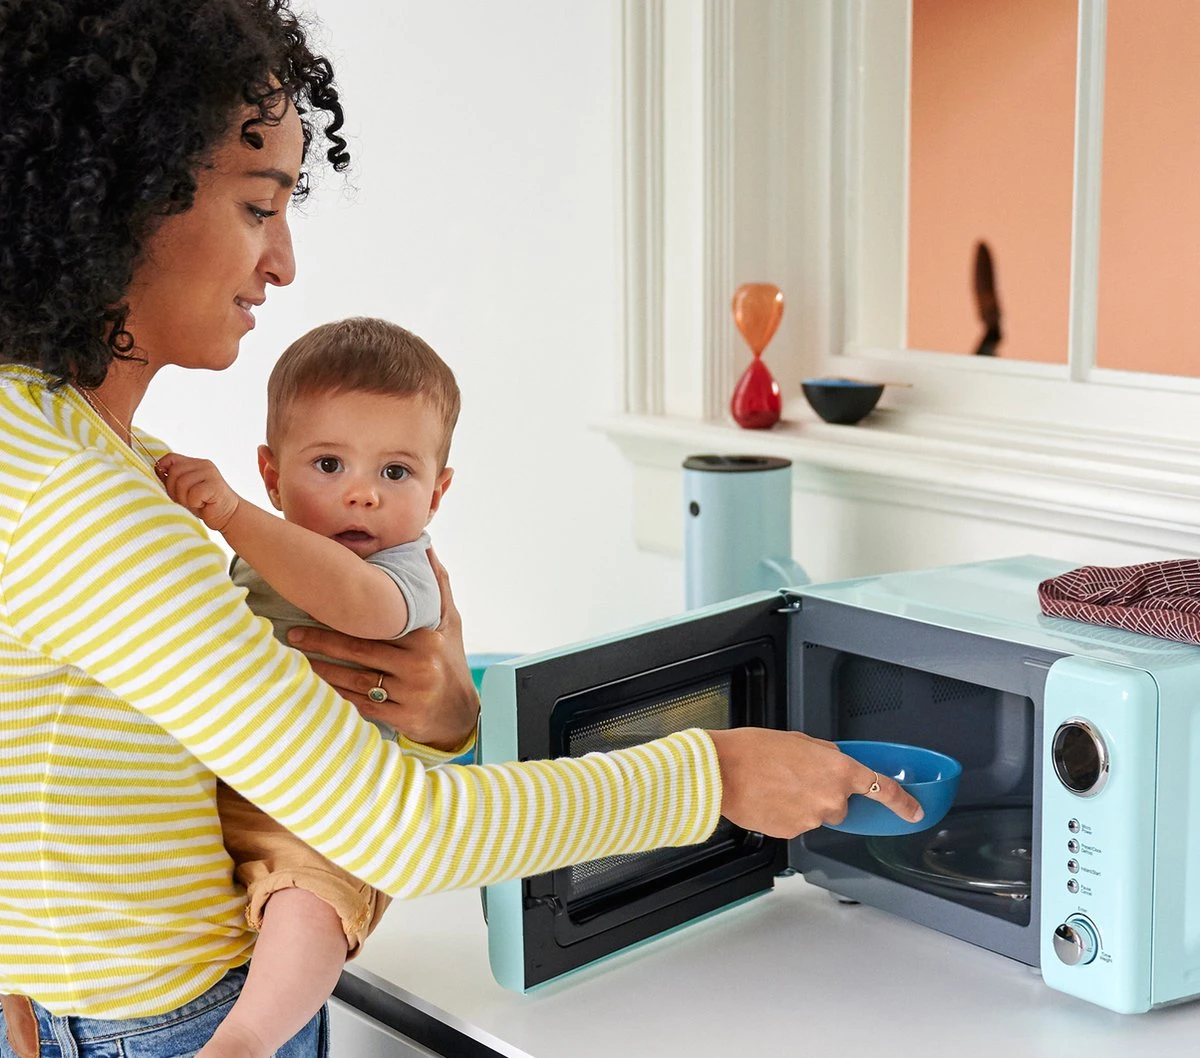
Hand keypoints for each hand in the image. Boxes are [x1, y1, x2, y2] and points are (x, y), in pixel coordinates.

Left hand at [157, 452, 239, 531]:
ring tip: (194, 503)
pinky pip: (193, 493)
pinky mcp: (215, 485)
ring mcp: (210, 473)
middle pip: (174, 471)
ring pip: (182, 483)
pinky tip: (204, 504)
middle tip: (184, 500)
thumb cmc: (204, 504)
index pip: (170, 458)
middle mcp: (203, 465)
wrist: (229, 515)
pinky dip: (195, 503)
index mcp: (195, 463)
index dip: (162, 469)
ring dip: (184, 498)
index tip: (166, 484)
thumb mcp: (184, 490)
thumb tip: (157, 469)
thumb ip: (173, 479)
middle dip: (173, 490)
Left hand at [287, 548, 478, 751]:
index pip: (379, 626)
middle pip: (361, 651)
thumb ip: (437, 586)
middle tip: (294, 635)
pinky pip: (362, 705)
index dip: (345, 618)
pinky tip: (317, 688)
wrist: (462, 714)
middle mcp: (420, 666)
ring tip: (298, 659)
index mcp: (427, 639)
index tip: (317, 607)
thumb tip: (426, 546)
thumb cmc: (450, 660)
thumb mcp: (451, 623)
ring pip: (357, 680)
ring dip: (324, 670)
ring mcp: (411, 694)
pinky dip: (338, 697)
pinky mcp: (403, 718)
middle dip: (323, 642)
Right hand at [707, 728, 923, 837]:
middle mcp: (831, 799)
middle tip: (796, 779)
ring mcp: (812, 819)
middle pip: (841, 805)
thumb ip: (825, 755)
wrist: (723, 771)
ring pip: (817, 815)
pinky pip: (798, 824)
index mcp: (838, 770)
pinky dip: (787, 814)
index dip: (903, 803)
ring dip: (803, 803)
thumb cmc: (754, 750)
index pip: (883, 789)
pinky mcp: (793, 833)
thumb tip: (832, 762)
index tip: (914, 811)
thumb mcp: (798, 740)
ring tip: (775, 786)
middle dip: (825, 794)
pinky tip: (769, 799)